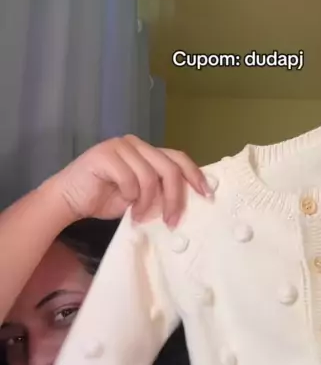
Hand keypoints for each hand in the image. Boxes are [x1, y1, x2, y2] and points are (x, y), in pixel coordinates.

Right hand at [48, 135, 211, 227]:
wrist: (69, 200)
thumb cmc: (104, 199)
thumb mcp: (140, 198)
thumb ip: (159, 192)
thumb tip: (186, 202)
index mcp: (146, 152)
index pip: (177, 158)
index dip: (194, 175)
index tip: (206, 195)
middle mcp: (136, 144)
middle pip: (169, 167)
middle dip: (175, 197)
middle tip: (172, 220)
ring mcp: (120, 146)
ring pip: (150, 175)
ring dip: (148, 202)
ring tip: (140, 216)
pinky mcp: (105, 154)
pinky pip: (130, 178)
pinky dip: (131, 197)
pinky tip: (125, 207)